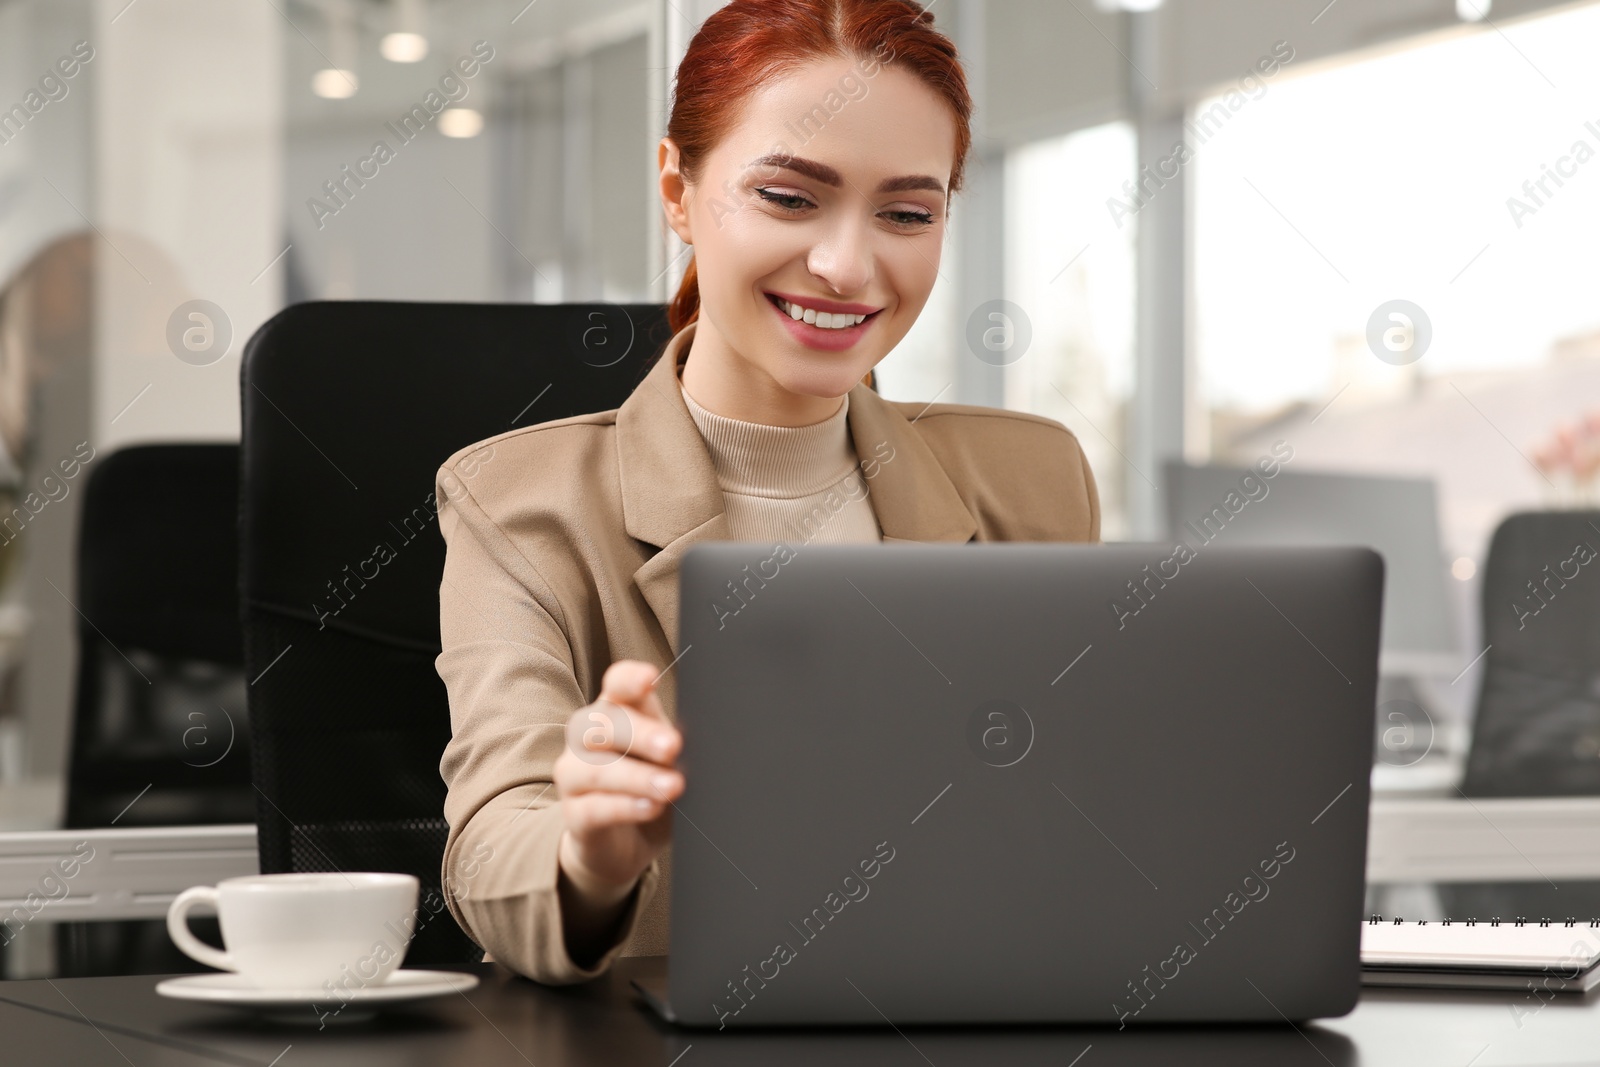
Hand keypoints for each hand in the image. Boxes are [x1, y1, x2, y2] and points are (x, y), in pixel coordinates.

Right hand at [554, 660, 682, 907]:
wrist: (623, 845)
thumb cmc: (651, 788)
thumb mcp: (671, 762)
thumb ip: (679, 745)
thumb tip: (713, 740)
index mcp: (616, 712)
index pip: (616, 685)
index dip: (629, 680)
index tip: (650, 680)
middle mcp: (587, 737)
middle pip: (604, 723)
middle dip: (641, 733)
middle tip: (673, 746)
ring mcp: (573, 776)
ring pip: (596, 769)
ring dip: (638, 777)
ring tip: (672, 787)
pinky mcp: (573, 815)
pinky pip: (593, 808)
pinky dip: (625, 807)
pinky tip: (651, 808)